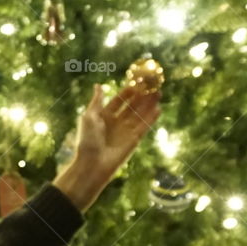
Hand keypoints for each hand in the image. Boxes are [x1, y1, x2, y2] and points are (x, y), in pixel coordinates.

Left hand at [53, 83, 160, 212]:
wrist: (93, 163)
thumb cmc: (87, 139)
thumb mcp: (89, 116)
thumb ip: (97, 101)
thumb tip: (98, 85)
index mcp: (104, 115)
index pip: (119, 100)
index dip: (128, 92)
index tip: (137, 82)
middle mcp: (116, 122)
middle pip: (132, 106)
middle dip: (142, 96)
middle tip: (151, 85)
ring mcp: (126, 131)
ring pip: (140, 114)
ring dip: (149, 104)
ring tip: (158, 93)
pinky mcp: (134, 140)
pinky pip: (144, 127)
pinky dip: (151, 118)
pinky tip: (158, 108)